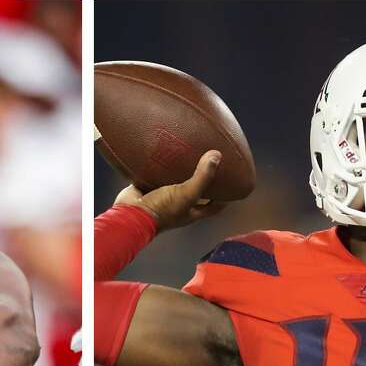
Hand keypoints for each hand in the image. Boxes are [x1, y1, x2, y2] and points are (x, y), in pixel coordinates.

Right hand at [114, 150, 228, 231]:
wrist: (130, 213)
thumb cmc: (162, 210)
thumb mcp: (187, 193)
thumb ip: (202, 176)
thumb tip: (217, 155)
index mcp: (191, 212)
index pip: (214, 207)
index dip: (225, 198)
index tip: (234, 185)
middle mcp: (178, 205)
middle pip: (196, 192)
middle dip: (203, 180)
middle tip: (212, 162)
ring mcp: (162, 196)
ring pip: (175, 182)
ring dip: (181, 171)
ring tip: (190, 153)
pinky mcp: (147, 187)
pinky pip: (156, 175)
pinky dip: (160, 166)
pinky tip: (165, 151)